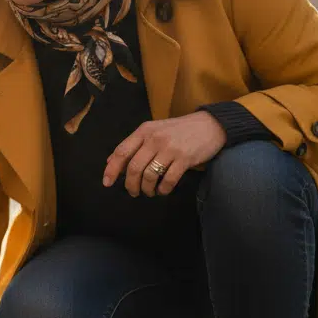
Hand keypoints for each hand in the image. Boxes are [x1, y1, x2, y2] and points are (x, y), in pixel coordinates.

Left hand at [103, 111, 226, 196]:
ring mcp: (170, 149)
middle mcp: (155, 139)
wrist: (210, 125)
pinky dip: (163, 189)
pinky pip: (168, 180)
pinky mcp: (185, 159)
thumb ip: (133, 145)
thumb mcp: (154, 130)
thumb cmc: (179, 130)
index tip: (107, 183)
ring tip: (149, 192)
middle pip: (134, 168)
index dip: (112, 169)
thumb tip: (110, 161)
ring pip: (149, 176)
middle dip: (130, 185)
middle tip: (133, 192)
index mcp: (144, 131)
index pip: (122, 151)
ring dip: (147, 189)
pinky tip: (163, 190)